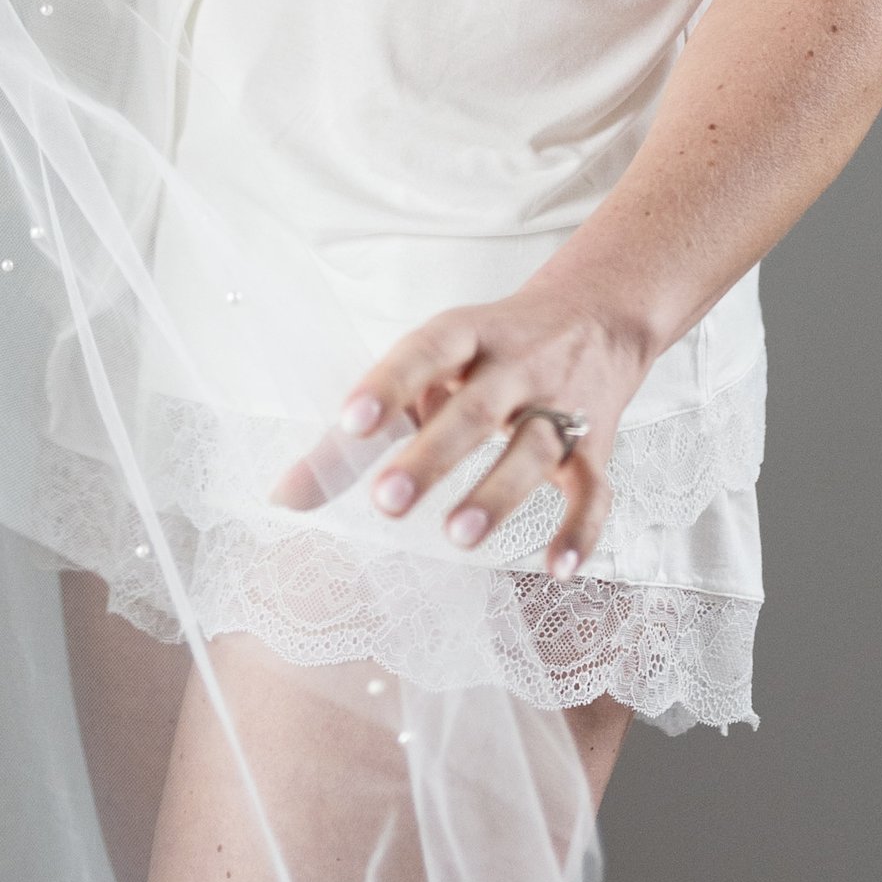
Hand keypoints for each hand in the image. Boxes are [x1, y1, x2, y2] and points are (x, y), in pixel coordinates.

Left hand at [271, 286, 652, 579]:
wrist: (597, 314)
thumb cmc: (488, 352)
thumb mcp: (432, 368)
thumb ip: (360, 432)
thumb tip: (284, 496)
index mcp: (468, 334)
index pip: (425, 350)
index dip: (389, 383)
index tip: (349, 422)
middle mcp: (517, 364)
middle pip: (476, 407)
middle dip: (433, 455)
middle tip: (386, 501)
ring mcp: (562, 403)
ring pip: (536, 448)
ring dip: (498, 493)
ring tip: (457, 536)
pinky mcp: (597, 445)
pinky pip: (594, 490)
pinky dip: (581, 530)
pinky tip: (555, 568)